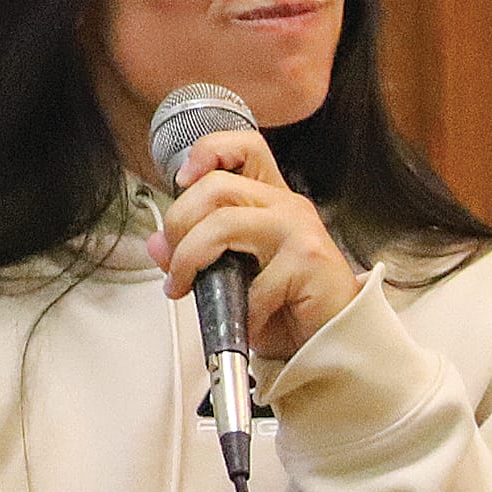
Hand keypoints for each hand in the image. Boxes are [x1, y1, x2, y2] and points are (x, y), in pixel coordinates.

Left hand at [148, 125, 360, 358]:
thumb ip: (196, 255)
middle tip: (175, 264)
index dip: (208, 151)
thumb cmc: (288, 310)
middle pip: (216, 185)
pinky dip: (240, 309)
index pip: (244, 147)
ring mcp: (298, 229)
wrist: (333, 343)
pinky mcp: (308, 259)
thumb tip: (158, 243)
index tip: (182, 181)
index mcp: (269, 201)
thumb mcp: (232, 280)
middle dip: (179, 224)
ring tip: (188, 288)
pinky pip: (251, 280)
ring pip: (222, 223)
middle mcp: (286, 207)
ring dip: (191, 260)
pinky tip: (245, 323)